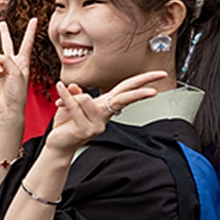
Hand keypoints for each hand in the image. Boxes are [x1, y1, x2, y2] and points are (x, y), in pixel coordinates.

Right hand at [0, 19, 36, 120]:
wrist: (8, 108)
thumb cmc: (17, 94)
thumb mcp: (17, 74)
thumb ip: (6, 60)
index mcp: (23, 62)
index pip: (27, 43)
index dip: (30, 31)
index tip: (34, 20)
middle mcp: (12, 64)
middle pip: (8, 44)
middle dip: (4, 34)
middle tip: (2, 24)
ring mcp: (2, 69)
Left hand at [44, 71, 166, 156]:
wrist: (58, 144)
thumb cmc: (67, 124)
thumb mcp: (70, 103)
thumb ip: (74, 93)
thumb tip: (74, 86)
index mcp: (105, 106)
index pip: (127, 90)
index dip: (143, 81)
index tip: (160, 75)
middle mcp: (104, 115)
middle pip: (125, 98)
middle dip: (140, 93)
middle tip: (155, 90)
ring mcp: (97, 124)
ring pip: (85, 98)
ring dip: (70, 99)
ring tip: (63, 106)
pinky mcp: (85, 129)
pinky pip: (74, 105)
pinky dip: (64, 98)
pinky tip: (58, 95)